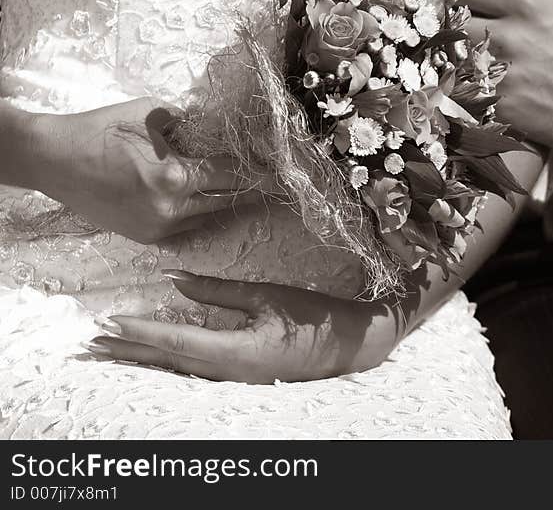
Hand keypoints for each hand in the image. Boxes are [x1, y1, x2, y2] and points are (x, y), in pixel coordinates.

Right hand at [30, 97, 263, 243]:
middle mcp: (171, 208)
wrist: (53, 160)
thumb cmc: (100, 130)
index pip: (230, 175)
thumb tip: (220, 125)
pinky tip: (206, 199)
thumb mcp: (150, 114)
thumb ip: (189, 122)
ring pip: (207, 216)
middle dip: (250, 191)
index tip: (279, 173)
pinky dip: (198, 212)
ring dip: (224, 202)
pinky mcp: (145, 237)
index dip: (257, 172)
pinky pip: (185, 226)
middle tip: (274, 185)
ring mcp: (157, 227)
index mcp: (175, 176)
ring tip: (245, 190)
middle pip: (225, 200)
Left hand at [85, 271, 399, 382]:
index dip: (140, 331)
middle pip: (169, 362)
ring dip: (146, 356)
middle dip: (130, 350)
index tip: (109, 321)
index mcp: (236, 353)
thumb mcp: (265, 295)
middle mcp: (230, 374)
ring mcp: (237, 380)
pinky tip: (157, 354)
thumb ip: (218, 291)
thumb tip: (175, 279)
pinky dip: (170, 359)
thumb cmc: (313, 316)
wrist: (350, 343)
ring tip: (115, 348)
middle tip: (94, 341)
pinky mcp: (243, 377)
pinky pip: (196, 370)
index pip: (175, 342)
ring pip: (179, 369)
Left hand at [435, 0, 552, 158]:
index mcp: (527, 4)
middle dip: (435, 24)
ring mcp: (505, 76)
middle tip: (434, 27)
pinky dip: (455, 91)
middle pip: (446, 24)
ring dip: (441, 58)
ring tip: (441, 57)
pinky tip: (458, 88)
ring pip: (449, 62)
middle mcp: (512, 38)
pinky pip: (463, 96)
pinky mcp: (503, 109)